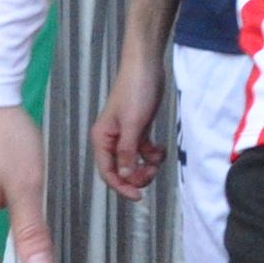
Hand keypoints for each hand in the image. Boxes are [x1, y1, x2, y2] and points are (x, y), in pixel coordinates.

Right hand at [93, 49, 168, 200]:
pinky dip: (152, 154)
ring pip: (133, 162)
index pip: (108, 172)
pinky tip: (161, 149)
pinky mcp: (138, 128)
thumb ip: (127, 152)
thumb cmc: (136, 92)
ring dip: (146, 166)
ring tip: (158, 159)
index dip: (122, 187)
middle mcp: (111, 139)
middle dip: (136, 175)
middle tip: (152, 172)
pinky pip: (143, 151)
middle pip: (121, 170)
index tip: (139, 196)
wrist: (147, 66)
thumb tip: (124, 176)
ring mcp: (125, 134)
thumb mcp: (133, 125)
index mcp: (102, 139)